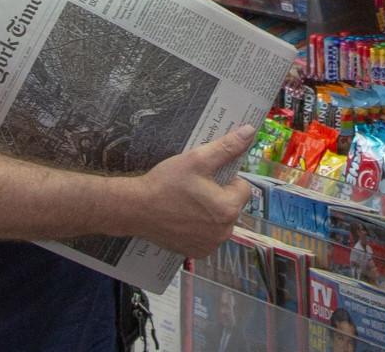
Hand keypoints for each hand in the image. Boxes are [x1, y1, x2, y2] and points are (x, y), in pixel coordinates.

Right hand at [127, 125, 254, 256]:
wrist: (134, 209)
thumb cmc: (166, 183)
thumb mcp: (198, 159)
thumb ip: (227, 147)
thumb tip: (250, 131)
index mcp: (228, 210)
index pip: (242, 187)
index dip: (227, 179)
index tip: (207, 177)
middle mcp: (223, 233)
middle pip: (232, 205)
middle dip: (220, 194)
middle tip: (196, 188)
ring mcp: (209, 246)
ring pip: (221, 220)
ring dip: (211, 211)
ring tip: (189, 201)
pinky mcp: (195, 253)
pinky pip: (209, 235)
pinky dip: (201, 226)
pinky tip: (184, 217)